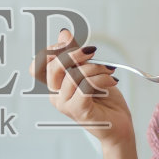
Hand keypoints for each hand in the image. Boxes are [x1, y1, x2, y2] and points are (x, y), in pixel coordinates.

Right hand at [29, 29, 133, 148]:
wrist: (120, 126)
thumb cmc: (105, 100)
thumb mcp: (90, 70)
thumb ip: (75, 53)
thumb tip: (63, 33)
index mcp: (55, 86)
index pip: (38, 64)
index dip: (52, 50)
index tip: (70, 42)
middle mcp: (55, 96)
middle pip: (53, 67)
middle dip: (74, 54)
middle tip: (93, 51)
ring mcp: (65, 105)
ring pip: (73, 75)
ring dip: (95, 68)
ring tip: (109, 72)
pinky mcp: (79, 111)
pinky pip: (85, 86)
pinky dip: (101, 79)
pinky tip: (112, 81)